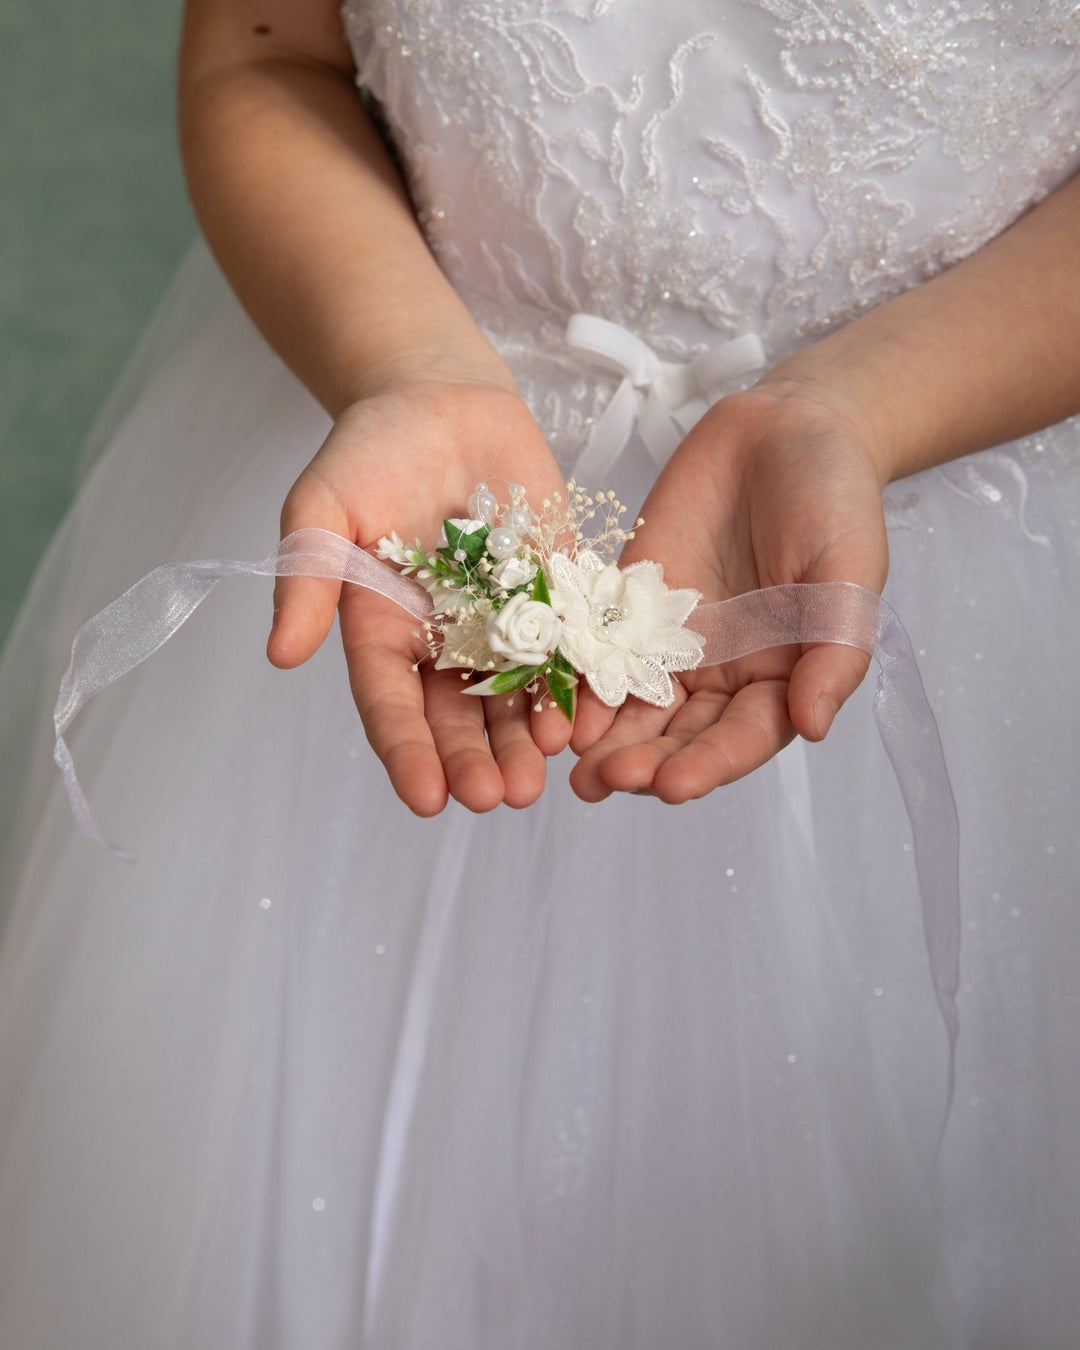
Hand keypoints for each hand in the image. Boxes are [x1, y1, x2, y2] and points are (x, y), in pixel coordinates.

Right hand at [268, 376, 569, 814]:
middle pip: (458, 716)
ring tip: (541, 779)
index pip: (391, 705)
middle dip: (476, 761)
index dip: (408, 753)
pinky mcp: (553, 593)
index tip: (425, 799)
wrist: (440, 399)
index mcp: (382, 632)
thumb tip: (280, 654)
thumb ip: (309, 577)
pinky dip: (574, 683)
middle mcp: (442, 641)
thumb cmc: (369, 450)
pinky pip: (568, 646)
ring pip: (515, 696)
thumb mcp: (323, 507)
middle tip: (498, 799)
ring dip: (526, 740)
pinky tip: (584, 717)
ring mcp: (502, 621)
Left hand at [569, 381, 889, 802]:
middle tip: (605, 781)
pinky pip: (597, 647)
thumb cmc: (833, 499)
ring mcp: (670, 642)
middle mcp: (722, 673)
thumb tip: (812, 727)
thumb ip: (833, 649)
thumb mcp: (849, 570)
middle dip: (644, 760)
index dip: (708, 765)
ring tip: (572, 768)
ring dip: (604, 738)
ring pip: (633, 704)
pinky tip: (551, 703)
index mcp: (782, 677)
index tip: (671, 786)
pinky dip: (576, 677)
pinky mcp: (628, 604)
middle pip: (680, 733)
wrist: (782, 428)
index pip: (742, 738)